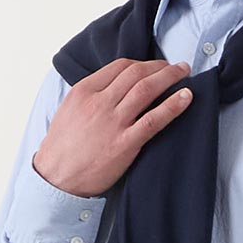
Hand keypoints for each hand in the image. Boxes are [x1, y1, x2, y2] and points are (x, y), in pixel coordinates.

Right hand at [32, 59, 194, 198]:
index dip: (142, 64)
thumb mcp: (69, 110)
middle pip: (136, 74)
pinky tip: (186, 97)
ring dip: (170, 77)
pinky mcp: (125, 144)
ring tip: (184, 72)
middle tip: (176, 66)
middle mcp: (100, 102)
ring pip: (146, 90)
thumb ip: (89, 96)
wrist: (56, 178)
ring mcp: (113, 122)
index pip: (119, 67)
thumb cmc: (61, 149)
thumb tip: (110, 88)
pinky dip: (173, 105)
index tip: (153, 66)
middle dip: (159, 66)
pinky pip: (153, 119)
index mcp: (85, 91)